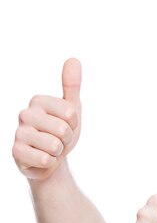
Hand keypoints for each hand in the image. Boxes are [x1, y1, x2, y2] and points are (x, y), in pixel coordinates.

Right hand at [13, 58, 81, 180]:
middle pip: (63, 129)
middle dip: (67, 139)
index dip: (74, 124)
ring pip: (54, 145)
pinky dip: (49, 162)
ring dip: (58, 152)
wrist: (51, 160)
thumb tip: (73, 59)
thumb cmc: (61, 133)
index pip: (70, 112)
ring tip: (51, 149)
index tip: (66, 125)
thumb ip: (72, 86)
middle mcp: (25, 114)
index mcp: (38, 101)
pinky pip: (44, 159)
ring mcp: (19, 133)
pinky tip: (42, 158)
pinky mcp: (16, 152)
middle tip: (59, 139)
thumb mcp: (72, 110)